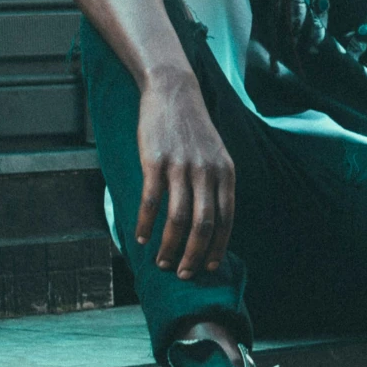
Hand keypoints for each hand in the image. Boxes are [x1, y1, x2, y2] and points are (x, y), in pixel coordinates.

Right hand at [134, 71, 235, 279]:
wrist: (174, 92)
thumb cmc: (193, 129)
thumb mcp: (216, 155)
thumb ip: (216, 185)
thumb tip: (212, 223)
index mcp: (225, 173)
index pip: (226, 220)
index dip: (217, 247)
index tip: (209, 267)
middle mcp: (207, 172)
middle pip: (204, 225)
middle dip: (194, 255)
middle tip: (184, 274)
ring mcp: (182, 167)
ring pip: (178, 218)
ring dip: (170, 246)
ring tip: (162, 262)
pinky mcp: (156, 162)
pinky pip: (151, 201)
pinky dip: (145, 223)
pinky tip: (140, 238)